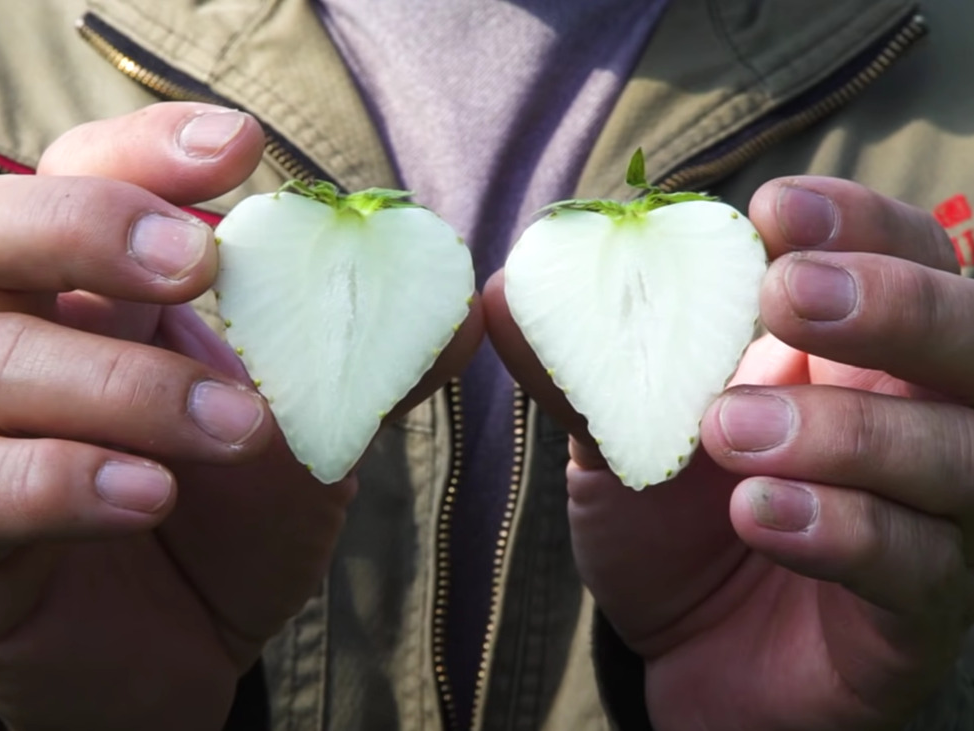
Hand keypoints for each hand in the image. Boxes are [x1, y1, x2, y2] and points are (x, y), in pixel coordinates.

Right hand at [0, 103, 481, 730]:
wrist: (190, 647)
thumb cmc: (239, 521)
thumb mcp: (315, 434)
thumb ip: (367, 367)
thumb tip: (456, 311)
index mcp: (103, 299)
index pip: (80, 175)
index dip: (143, 148)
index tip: (237, 148)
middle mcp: (24, 344)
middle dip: (90, 225)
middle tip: (197, 264)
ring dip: (133, 386)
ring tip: (240, 432)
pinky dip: (70, 478)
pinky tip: (152, 498)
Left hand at [486, 178, 973, 729]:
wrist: (686, 655)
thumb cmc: (668, 524)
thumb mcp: (618, 434)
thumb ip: (584, 362)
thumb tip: (508, 282)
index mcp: (855, 354)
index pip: (906, 256)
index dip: (858, 224)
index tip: (772, 212)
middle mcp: (921, 420)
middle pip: (972, 335)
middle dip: (890, 304)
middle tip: (784, 297)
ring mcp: (935, 519)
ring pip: (956, 452)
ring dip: (846, 429)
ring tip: (727, 432)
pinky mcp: (918, 614)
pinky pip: (920, 565)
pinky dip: (842, 530)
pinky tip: (758, 514)